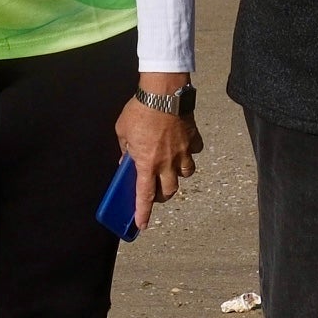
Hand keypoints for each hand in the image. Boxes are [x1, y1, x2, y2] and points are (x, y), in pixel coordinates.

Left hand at [114, 78, 201, 228]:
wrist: (163, 92)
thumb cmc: (140, 110)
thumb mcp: (122, 131)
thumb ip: (124, 149)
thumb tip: (125, 159)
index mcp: (147, 163)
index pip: (145, 196)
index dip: (143, 212)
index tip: (142, 225)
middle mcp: (167, 162)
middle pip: (169, 190)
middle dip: (163, 196)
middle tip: (156, 193)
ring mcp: (182, 151)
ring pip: (186, 174)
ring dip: (178, 175)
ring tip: (171, 169)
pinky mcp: (192, 138)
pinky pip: (195, 151)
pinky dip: (190, 152)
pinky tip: (183, 146)